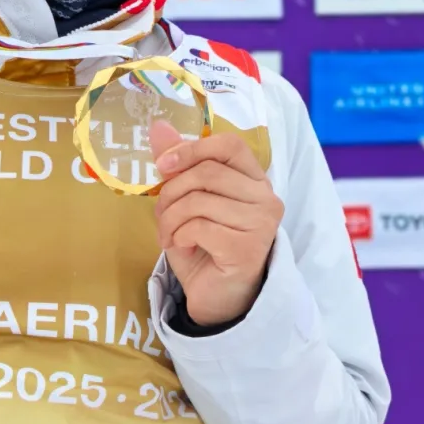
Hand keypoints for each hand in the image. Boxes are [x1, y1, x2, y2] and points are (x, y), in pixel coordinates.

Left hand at [149, 121, 283, 327]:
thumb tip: (157, 126)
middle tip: (161, 215)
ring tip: (169, 236)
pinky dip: (180, 237)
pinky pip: (198, 227)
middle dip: (170, 193)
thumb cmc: (205, 246)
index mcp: (254, 180)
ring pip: (198, 201)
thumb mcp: (186, 201)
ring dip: (170, 220)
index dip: (190, 149)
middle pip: (206, 173)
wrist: (218, 297)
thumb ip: (177, 165)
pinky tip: (184, 248)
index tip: (163, 165)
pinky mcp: (247, 248)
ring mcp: (261, 224)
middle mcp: (266, 198)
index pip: (228, 145)